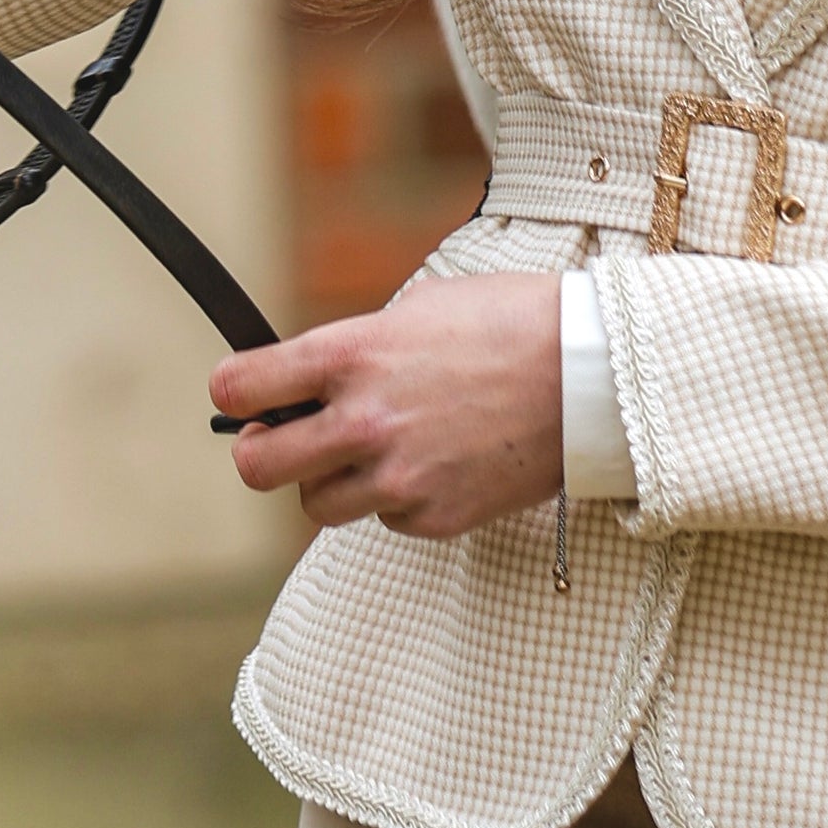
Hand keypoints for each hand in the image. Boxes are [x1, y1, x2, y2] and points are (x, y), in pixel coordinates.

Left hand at [212, 280, 564, 537]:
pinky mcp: (434, 517)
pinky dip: (397, 498)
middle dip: (261, 453)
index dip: (235, 393)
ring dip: (332, 480)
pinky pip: (386, 518)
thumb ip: (358, 347)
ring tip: (374, 451)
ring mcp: (398, 477)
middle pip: (257, 467)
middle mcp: (363, 422)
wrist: (592, 374)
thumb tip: (316, 378)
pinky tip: (435, 462)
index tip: (243, 396)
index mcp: (351, 355)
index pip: (241, 387)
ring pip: (317, 505)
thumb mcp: (419, 309)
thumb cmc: (511, 321)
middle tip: (282, 440)